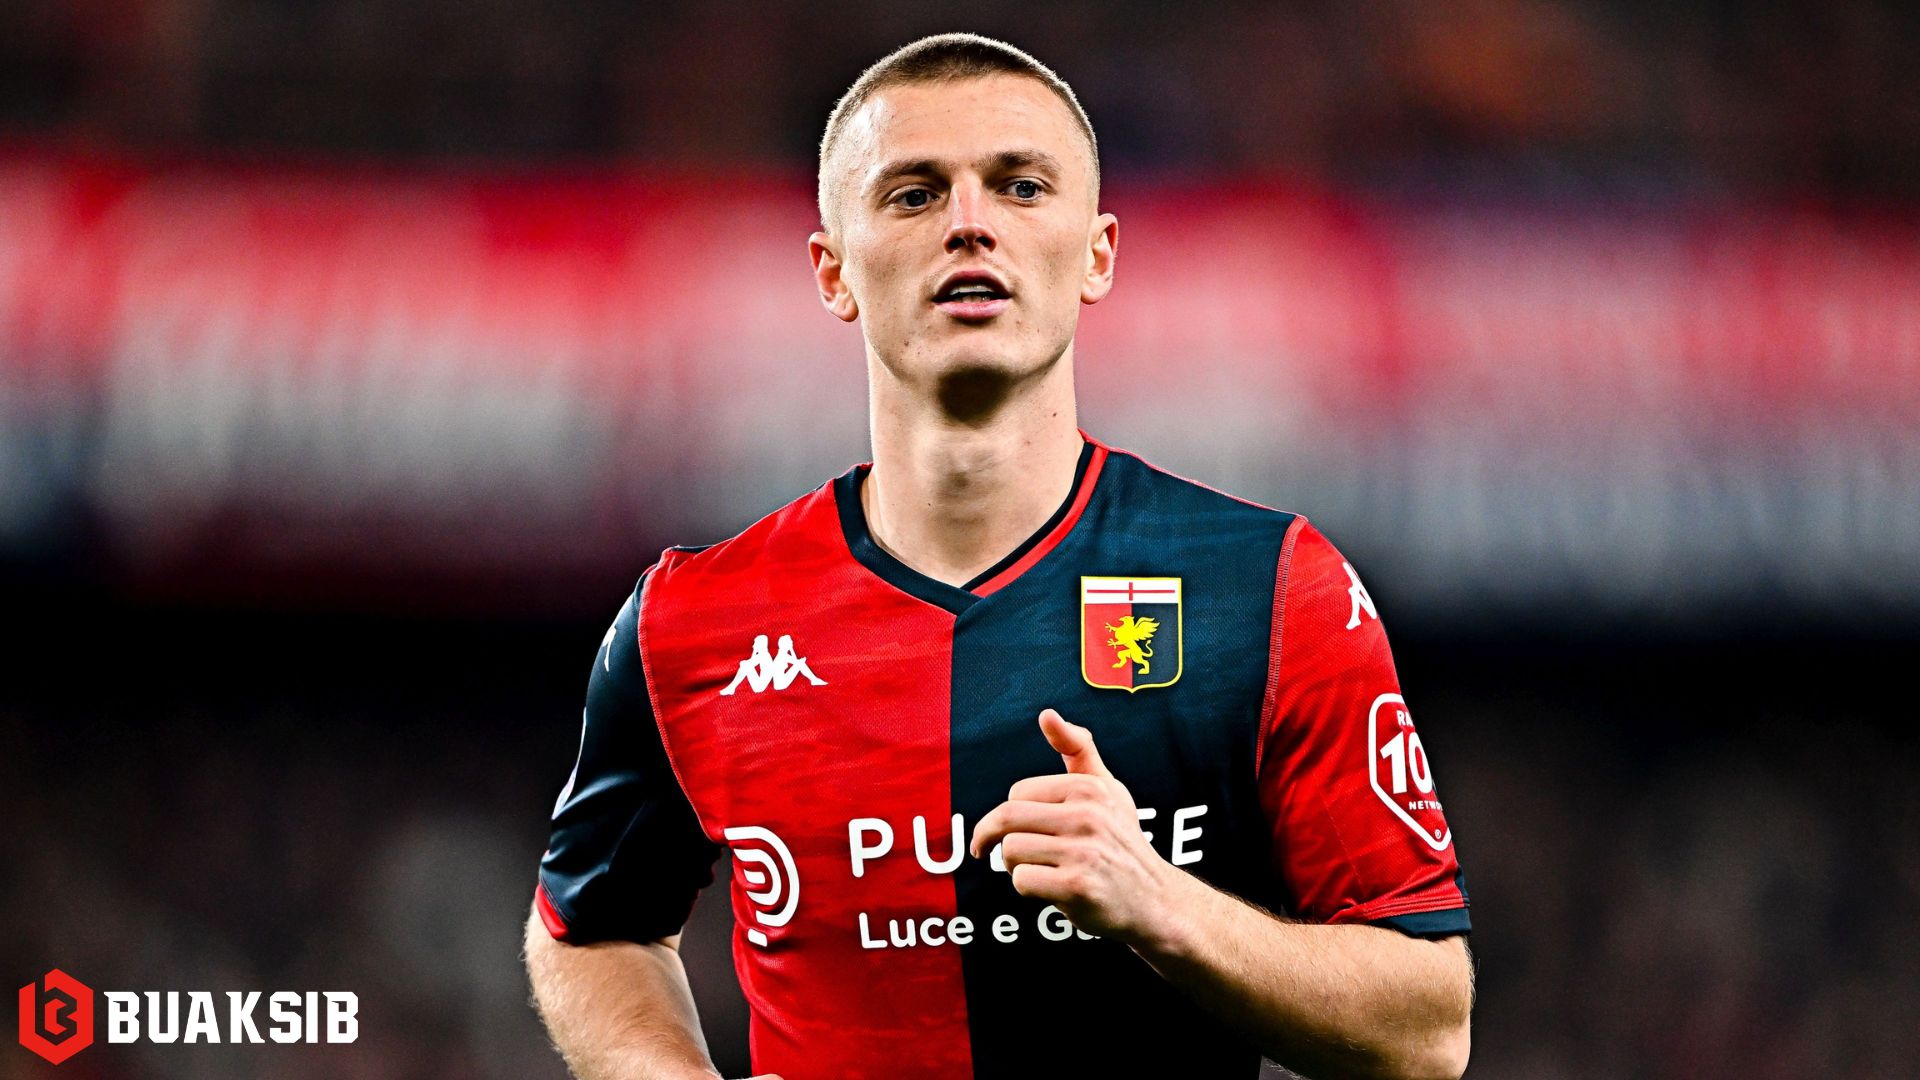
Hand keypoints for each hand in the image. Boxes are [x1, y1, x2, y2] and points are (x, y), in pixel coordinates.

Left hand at [967, 709, 1181, 944]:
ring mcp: (1083, 852)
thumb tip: (1047, 714)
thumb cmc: (1122, 841)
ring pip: (1010, 852)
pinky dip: (1030, 890)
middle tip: (991, 851)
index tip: (1015, 829)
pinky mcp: (1077, 886)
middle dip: (993, 838)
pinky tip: (1053, 890)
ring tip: (1043, 870)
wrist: (1154, 900)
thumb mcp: (1108, 789)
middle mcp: (1088, 816)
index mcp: (1090, 788)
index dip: (1012, 815)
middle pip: (1005, 819)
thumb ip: (1078, 748)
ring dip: (1015, 867)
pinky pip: (1022, 881)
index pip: (1017, 793)